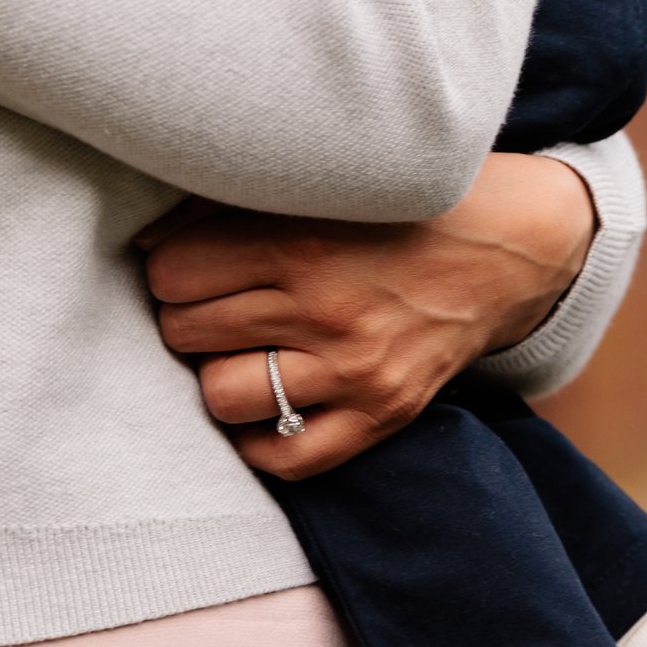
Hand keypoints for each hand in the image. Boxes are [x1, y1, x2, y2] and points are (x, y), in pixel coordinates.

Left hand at [140, 152, 597, 478]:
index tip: (189, 265)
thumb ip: (230, 209)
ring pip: (221, 396)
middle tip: (213, 305)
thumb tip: (146, 244)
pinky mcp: (381, 416)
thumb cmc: (392, 210)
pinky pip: (286, 458)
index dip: (170, 269)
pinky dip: (261, 438)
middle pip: (186, 332)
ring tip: (237, 351)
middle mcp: (325, 311)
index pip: (173, 273)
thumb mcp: (317, 188)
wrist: (500, 252)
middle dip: (187, 317)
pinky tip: (267, 404)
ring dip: (217, 374)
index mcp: (301, 241)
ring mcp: (354, 372)